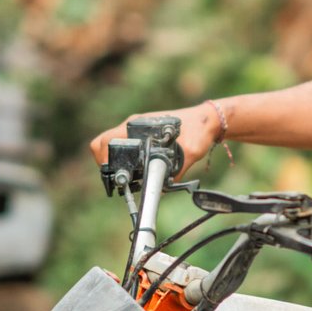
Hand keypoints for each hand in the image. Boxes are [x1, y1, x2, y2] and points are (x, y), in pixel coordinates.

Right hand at [88, 102, 225, 174]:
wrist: (208, 121)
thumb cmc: (199, 131)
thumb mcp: (190, 152)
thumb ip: (176, 170)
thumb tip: (160, 189)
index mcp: (138, 126)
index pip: (106, 140)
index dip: (104, 159)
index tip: (115, 173)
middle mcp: (132, 126)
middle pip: (103, 144)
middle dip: (106, 163)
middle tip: (120, 178)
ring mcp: (136, 129)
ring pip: (112, 146)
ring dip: (116, 162)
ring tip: (129, 177)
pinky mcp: (143, 136)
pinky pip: (125, 147)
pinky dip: (126, 160)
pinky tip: (138, 171)